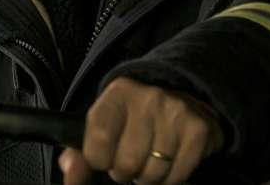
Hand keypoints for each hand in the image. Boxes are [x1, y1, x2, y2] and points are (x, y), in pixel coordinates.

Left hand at [59, 77, 223, 184]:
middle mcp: (149, 97)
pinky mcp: (199, 129)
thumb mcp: (103, 126)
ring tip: (153, 158)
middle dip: (127, 171)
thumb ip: (79, 154)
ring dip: (150, 176)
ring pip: (152, 175)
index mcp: (118, 94)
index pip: (97, 148)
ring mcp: (177, 112)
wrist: (182, 96)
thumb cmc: (134, 119)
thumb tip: (70, 170)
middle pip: (126, 165)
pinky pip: (177, 177)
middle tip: (134, 158)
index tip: (108, 154)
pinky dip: (172, 178)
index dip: (101, 161)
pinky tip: (171, 161)